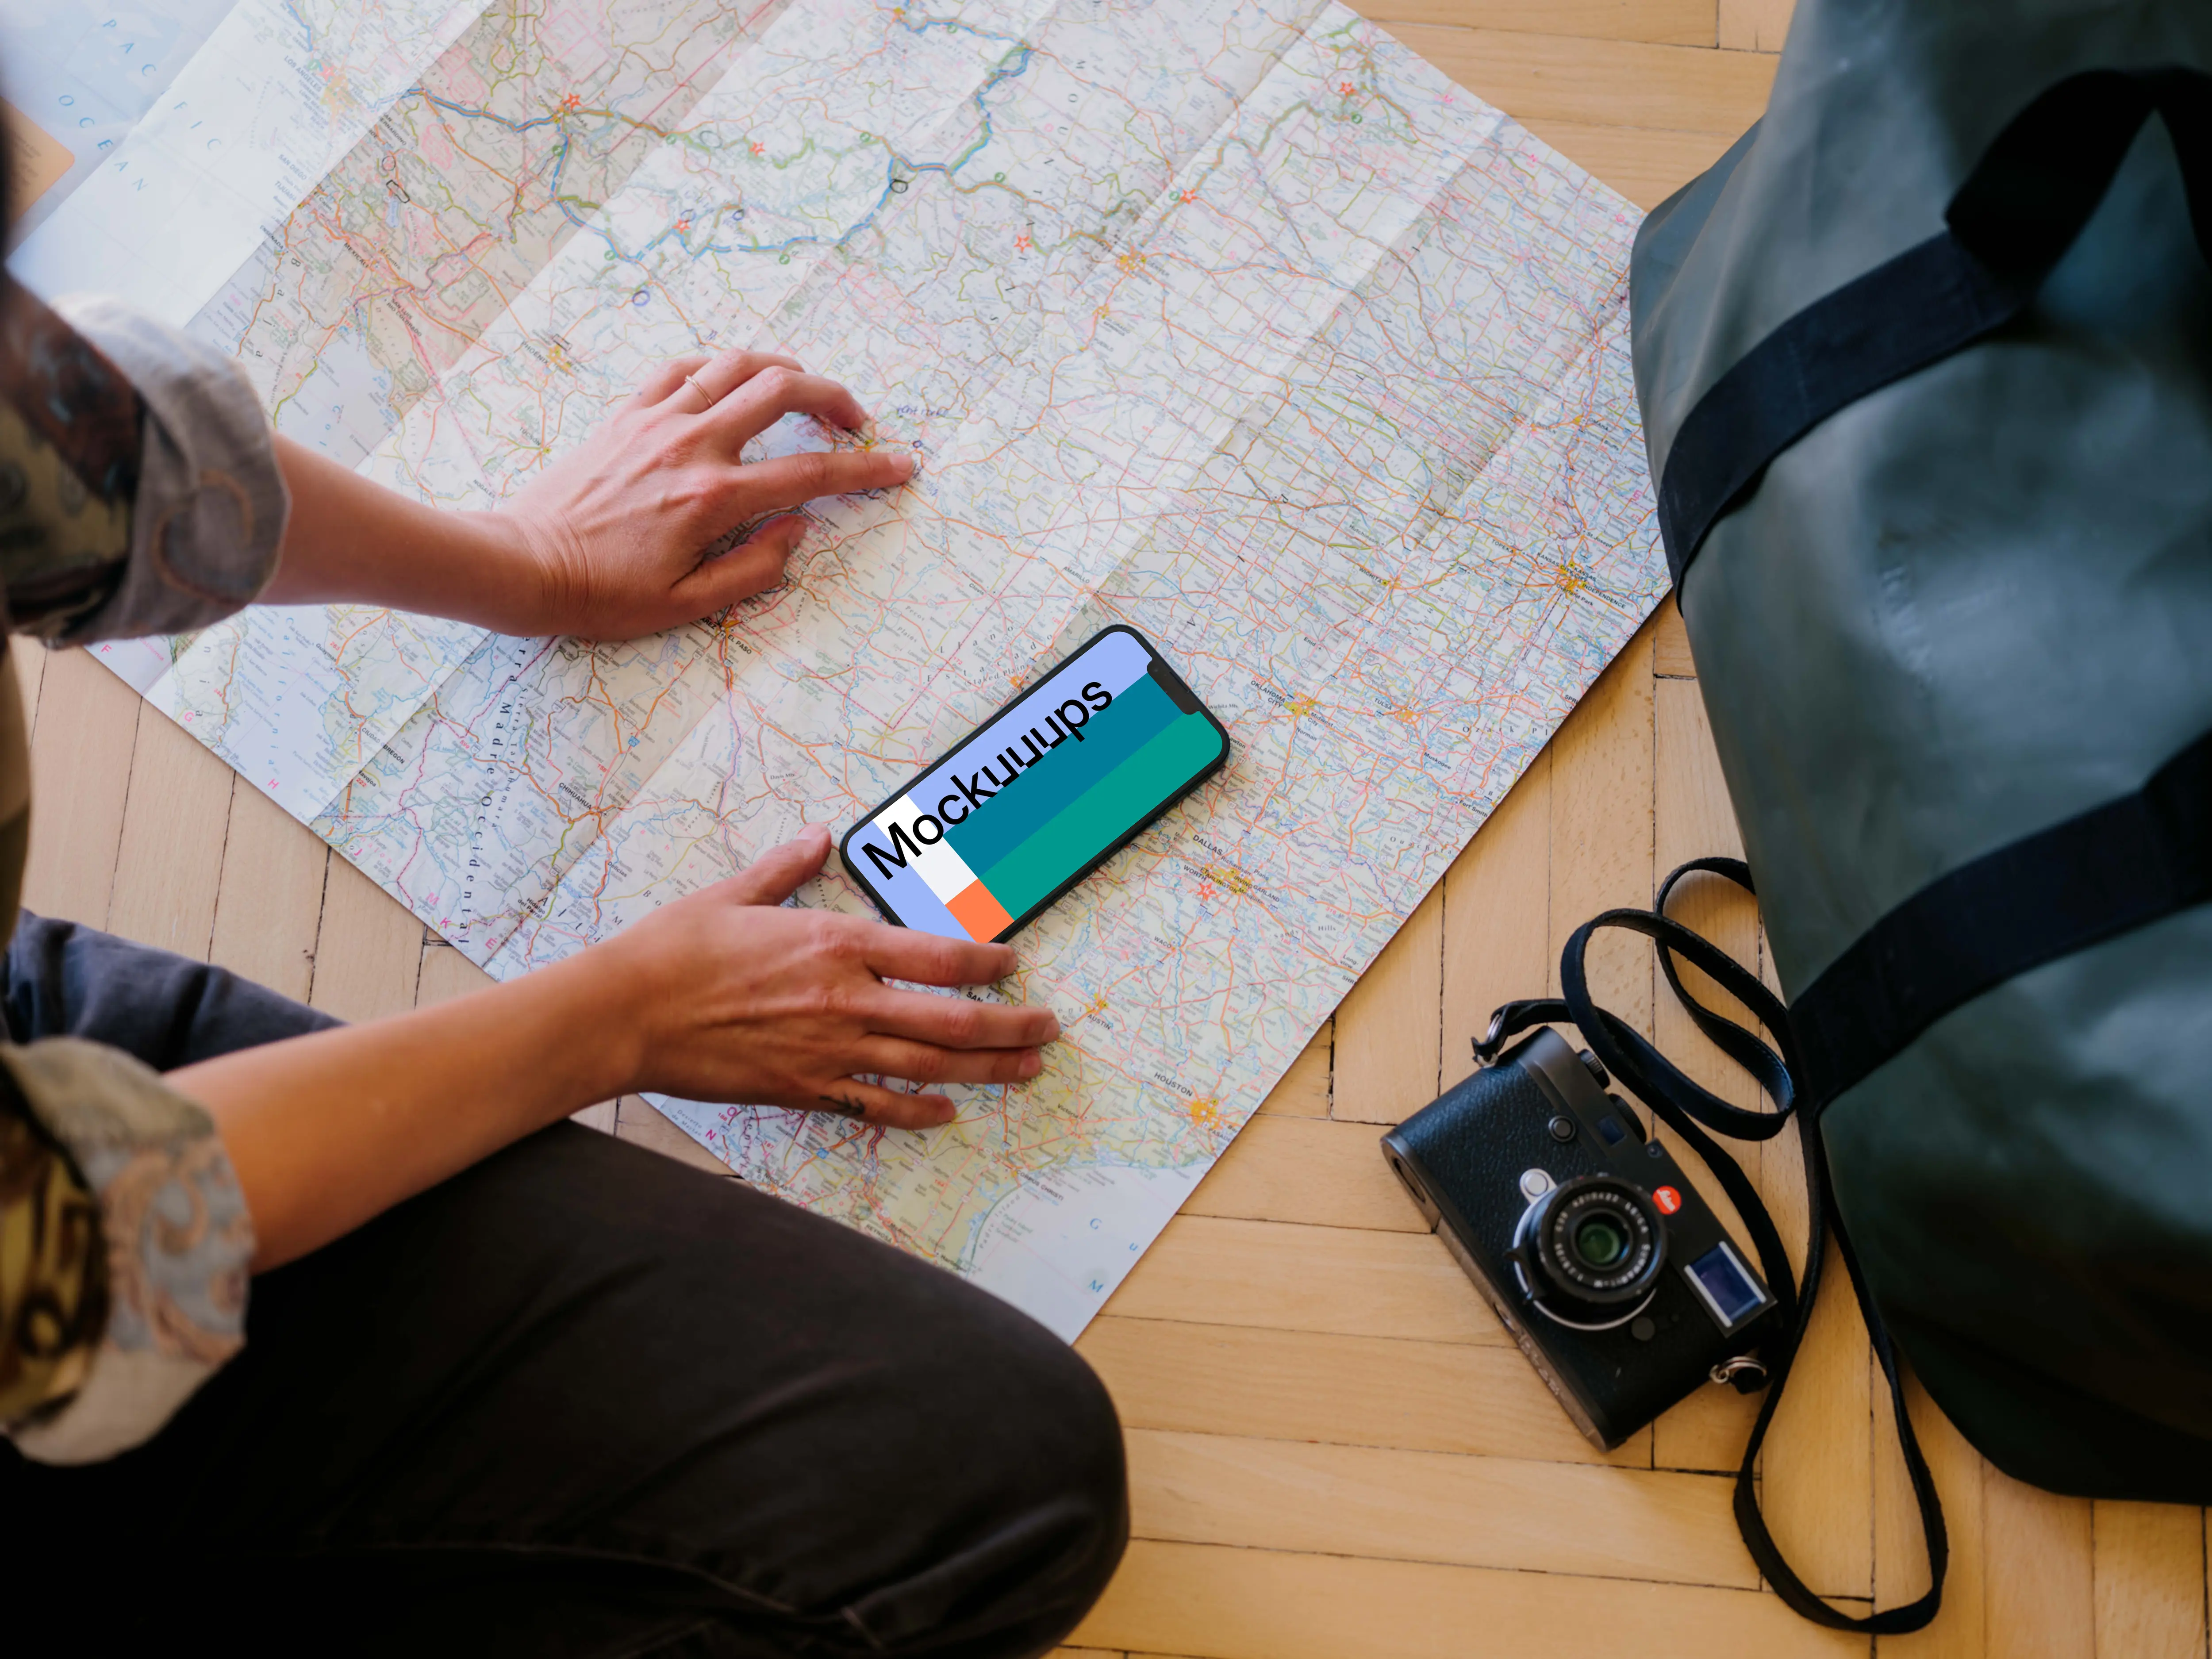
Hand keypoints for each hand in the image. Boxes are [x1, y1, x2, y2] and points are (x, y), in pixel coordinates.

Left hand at [491, 349, 916, 638]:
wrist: (523, 565)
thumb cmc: (603, 594)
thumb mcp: (690, 604)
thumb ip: (756, 568)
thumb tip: (797, 530)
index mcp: (714, 497)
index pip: (811, 472)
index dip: (865, 468)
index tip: (901, 465)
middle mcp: (691, 445)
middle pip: (781, 390)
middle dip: (833, 395)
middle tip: (855, 418)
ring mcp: (655, 421)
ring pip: (735, 364)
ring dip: (782, 368)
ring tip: (804, 390)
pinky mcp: (625, 414)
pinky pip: (682, 369)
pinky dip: (719, 367)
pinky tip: (733, 383)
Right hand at [593, 828, 1058, 1127]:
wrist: (625, 1012)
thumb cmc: (675, 948)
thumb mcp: (734, 892)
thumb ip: (787, 868)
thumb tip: (818, 838)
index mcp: (835, 942)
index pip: (937, 955)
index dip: (987, 963)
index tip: (1013, 966)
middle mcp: (845, 999)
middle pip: (953, 1019)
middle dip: (1011, 1026)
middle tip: (1049, 1029)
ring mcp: (829, 1050)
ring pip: (929, 1065)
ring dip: (987, 1070)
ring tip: (1027, 1070)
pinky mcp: (804, 1089)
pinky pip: (877, 1107)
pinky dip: (918, 1112)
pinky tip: (946, 1113)